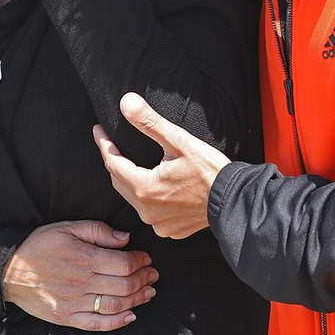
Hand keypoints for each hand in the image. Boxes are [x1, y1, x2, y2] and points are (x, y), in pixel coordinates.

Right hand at [2, 220, 155, 330]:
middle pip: (125, 285)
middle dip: (144, 280)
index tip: (146, 259)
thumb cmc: (39, 246)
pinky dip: (117, 322)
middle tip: (152, 276)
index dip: (141, 262)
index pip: (125, 263)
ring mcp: (75, 303)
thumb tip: (125, 238)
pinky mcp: (67, 317)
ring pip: (116, 305)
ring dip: (137, 300)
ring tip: (147, 293)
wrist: (9, 271)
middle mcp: (82, 282)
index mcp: (84, 258)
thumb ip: (98, 231)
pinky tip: (130, 316)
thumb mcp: (67, 228)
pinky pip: (97, 324)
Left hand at [95, 93, 231, 238]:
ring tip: (131, 163)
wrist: (236, 201)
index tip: (98, 131)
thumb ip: (149, 123)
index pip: (112, 163)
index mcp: (145, 188)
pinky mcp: (170, 230)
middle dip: (114, 162)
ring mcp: (158, 223)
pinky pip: (149, 211)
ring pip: (133, 198)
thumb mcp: (179, 142)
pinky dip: (147, 198)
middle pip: (119, 182)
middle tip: (111, 144)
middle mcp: (147, 211)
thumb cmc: (211, 171)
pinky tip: (154, 186)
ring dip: (130, 180)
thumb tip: (127, 104)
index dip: (104, 145)